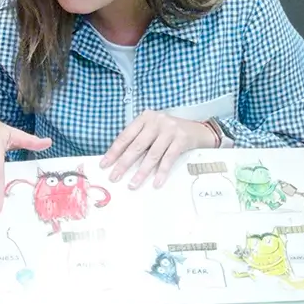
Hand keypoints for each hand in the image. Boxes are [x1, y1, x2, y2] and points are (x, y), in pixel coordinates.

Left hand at [100, 111, 215, 187]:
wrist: (199, 130)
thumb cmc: (171, 133)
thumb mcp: (154, 130)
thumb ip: (140, 140)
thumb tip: (120, 161)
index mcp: (145, 118)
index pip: (125, 136)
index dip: (114, 151)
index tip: (104, 165)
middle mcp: (156, 121)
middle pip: (136, 146)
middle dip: (124, 163)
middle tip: (114, 177)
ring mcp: (170, 129)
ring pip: (152, 154)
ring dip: (141, 172)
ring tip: (133, 185)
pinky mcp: (181, 139)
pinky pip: (168, 158)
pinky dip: (161, 172)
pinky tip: (156, 183)